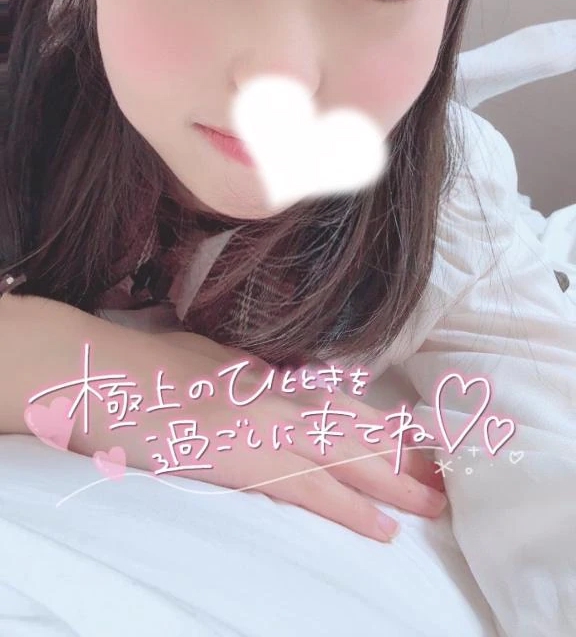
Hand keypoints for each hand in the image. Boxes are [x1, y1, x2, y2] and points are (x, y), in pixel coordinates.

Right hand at [158, 330, 446, 542]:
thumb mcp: (200, 363)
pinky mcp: (244, 456)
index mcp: (264, 375)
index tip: (417, 439)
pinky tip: (381, 528)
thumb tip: (263, 384)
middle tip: (446, 475)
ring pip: (345, 455)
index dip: (380, 423)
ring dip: (394, 480)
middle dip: (402, 453)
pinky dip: (349, 508)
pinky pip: (309, 489)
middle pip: (353, 425)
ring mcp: (262, 423)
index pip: (335, 400)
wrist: (96, 372)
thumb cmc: (136, 368)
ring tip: (433, 502)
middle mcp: (274, 394)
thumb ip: (240, 378)